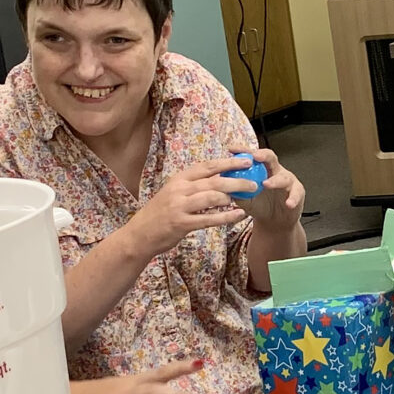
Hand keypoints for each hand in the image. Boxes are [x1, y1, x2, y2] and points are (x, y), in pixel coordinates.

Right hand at [124, 158, 252, 257]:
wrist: (140, 234)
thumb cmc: (160, 212)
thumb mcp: (173, 192)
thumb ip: (194, 185)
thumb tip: (220, 178)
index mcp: (179, 179)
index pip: (206, 166)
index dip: (227, 162)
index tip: (245, 160)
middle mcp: (179, 190)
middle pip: (213, 181)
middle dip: (236, 180)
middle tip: (253, 182)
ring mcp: (180, 206)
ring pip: (212, 197)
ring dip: (232, 197)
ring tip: (247, 197)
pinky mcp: (182, 224)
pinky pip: (209, 219)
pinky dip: (226, 217)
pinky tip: (239, 215)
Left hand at [229, 147, 304, 233]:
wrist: (273, 222)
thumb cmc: (258, 205)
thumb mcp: (244, 198)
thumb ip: (235, 190)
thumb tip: (220, 184)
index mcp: (261, 168)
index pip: (252, 156)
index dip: (243, 150)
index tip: (231, 149)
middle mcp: (274, 170)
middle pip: (270, 158)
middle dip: (263, 155)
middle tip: (254, 156)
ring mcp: (287, 180)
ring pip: (283, 177)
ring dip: (275, 180)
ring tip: (266, 184)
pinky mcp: (297, 192)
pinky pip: (296, 194)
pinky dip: (293, 198)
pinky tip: (288, 203)